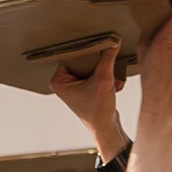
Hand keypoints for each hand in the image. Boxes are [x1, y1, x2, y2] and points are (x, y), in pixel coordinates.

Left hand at [47, 40, 127, 158]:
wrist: (107, 129)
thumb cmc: (98, 111)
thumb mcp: (104, 79)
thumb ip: (108, 57)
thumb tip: (113, 42)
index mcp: (58, 81)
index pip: (71, 56)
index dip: (86, 53)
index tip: (96, 47)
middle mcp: (63, 84)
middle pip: (82, 62)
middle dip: (97, 64)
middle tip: (105, 66)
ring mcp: (74, 88)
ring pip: (90, 69)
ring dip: (104, 72)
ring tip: (110, 79)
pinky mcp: (84, 91)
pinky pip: (95, 77)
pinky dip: (106, 79)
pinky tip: (113, 85)